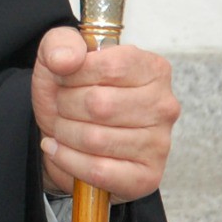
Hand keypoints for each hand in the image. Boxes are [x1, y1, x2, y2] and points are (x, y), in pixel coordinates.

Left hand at [31, 26, 180, 201]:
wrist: (62, 133)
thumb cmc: (70, 92)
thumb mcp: (58, 55)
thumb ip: (61, 44)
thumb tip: (67, 59)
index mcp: (152, 69)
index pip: (110, 66)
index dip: (74, 74)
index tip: (64, 78)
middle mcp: (163, 106)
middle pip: (99, 104)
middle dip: (65, 105)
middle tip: (62, 106)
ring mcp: (159, 144)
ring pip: (95, 139)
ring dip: (64, 133)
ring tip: (62, 127)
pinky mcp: (147, 177)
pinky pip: (98, 170)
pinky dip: (68, 160)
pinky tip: (59, 149)